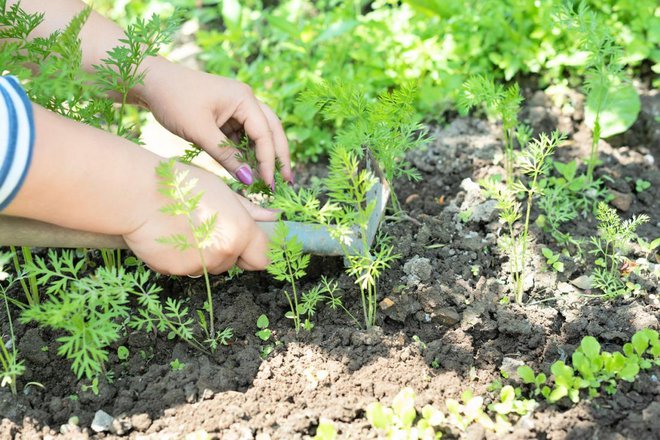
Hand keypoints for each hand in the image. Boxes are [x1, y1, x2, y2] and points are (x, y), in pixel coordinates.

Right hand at [123, 163, 277, 275]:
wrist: (138, 193)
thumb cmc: (183, 185)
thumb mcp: (222, 190)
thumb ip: (249, 210)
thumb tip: (274, 218)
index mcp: (241, 232)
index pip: (263, 258)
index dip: (255, 251)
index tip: (247, 244)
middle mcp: (223, 253)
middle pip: (234, 262)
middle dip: (226, 249)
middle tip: (206, 225)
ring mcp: (198, 265)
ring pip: (209, 266)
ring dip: (203, 254)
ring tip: (184, 227)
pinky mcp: (175, 271)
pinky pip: (186, 268)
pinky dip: (181, 257)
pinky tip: (170, 235)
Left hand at [137, 59, 291, 188]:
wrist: (151, 81)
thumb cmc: (173, 100)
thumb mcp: (200, 132)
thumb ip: (226, 156)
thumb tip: (249, 179)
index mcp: (244, 98)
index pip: (264, 134)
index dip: (268, 161)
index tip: (269, 185)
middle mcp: (246, 100)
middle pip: (272, 131)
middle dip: (279, 156)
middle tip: (287, 181)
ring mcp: (237, 106)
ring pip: (260, 134)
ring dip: (264, 155)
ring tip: (269, 179)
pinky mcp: (227, 114)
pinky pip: (244, 135)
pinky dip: (247, 151)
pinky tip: (248, 168)